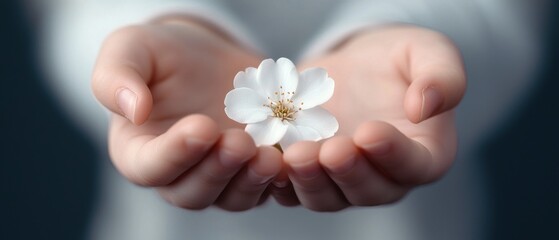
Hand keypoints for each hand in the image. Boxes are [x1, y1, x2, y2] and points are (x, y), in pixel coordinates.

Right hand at [91, 19, 281, 210]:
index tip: (201, 128)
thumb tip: (131, 109)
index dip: (175, 154)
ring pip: (232, 197)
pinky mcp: (249, 171)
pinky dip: (278, 178)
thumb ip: (116, 77)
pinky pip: (264, 186)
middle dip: (219, 170)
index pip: (150, 167)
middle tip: (241, 142)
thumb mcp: (130, 49)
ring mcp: (217, 176)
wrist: (206, 58)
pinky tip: (292, 157)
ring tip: (269, 155)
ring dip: (250, 181)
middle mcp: (177, 174)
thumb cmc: (161, 54)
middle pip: (193, 192)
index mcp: (138, 151)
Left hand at [273, 25, 465, 210]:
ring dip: (310, 181)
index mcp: (424, 154)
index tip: (370, 132)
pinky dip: (278, 179)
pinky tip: (267, 158)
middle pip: (368, 191)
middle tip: (328, 149)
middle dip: (346, 172)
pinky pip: (292, 188)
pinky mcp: (310, 174)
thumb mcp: (428, 53)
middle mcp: (384, 177)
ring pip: (327, 197)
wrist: (356, 67)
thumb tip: (425, 107)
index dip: (393, 155)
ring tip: (295, 154)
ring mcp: (342, 180)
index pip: (415, 166)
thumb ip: (441, 77)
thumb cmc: (398, 61)